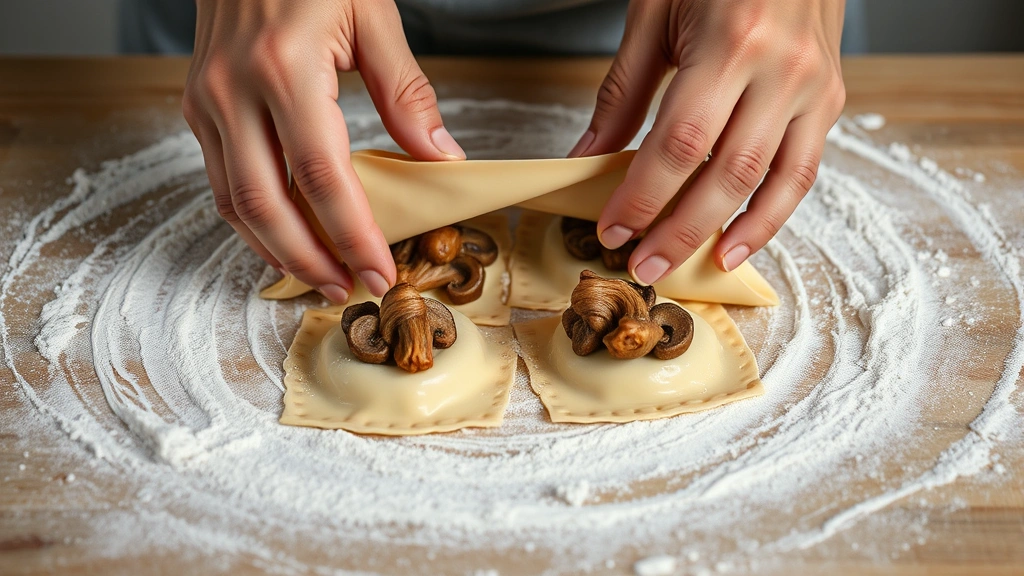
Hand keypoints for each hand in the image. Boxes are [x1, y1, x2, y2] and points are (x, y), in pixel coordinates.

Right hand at [183, 0, 464, 301]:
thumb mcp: (373, 13)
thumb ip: (406, 91)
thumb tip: (440, 159)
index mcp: (284, 68)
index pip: (321, 176)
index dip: (352, 234)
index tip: (379, 271)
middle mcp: (234, 91)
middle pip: (266, 204)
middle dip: (310, 260)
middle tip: (349, 291)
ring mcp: (207, 101)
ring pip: (234, 202)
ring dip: (277, 251)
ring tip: (322, 279)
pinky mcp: (197, 106)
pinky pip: (221, 181)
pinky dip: (253, 221)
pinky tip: (286, 239)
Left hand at [570, 0, 845, 281]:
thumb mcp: (655, 11)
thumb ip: (623, 90)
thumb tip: (588, 156)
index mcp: (732, 41)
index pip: (680, 143)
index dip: (642, 196)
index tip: (611, 230)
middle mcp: (782, 69)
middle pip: (726, 173)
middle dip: (678, 229)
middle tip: (641, 264)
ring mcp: (815, 86)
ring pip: (769, 182)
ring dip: (724, 234)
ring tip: (686, 267)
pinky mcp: (831, 98)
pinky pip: (803, 172)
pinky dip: (771, 216)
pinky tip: (738, 244)